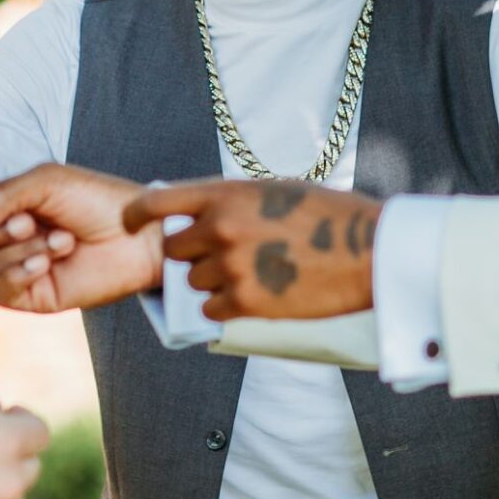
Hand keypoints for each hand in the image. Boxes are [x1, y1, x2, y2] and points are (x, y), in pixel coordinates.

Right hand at [0, 164, 160, 314]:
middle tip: (35, 219)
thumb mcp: (43, 180)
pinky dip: (21, 273)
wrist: (136, 236)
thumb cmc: (95, 199)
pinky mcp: (28, 297)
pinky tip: (50, 262)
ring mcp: (12, 270)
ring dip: (23, 247)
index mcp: (0, 208)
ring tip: (62, 240)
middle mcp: (0, 240)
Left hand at [122, 179, 379, 321]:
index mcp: (225, 195)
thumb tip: (194, 211)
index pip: (156, 202)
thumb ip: (229, 200)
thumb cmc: (326, 215)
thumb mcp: (272, 190)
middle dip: (190, 254)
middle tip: (223, 254)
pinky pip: (210, 308)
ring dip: (212, 280)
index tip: (130, 222)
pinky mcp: (246, 303)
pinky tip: (255, 294)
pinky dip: (225, 306)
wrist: (368, 251)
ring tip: (253, 272)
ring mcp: (231, 267)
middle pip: (173, 249)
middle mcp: (221, 229)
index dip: (136, 214)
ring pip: (193, 281)